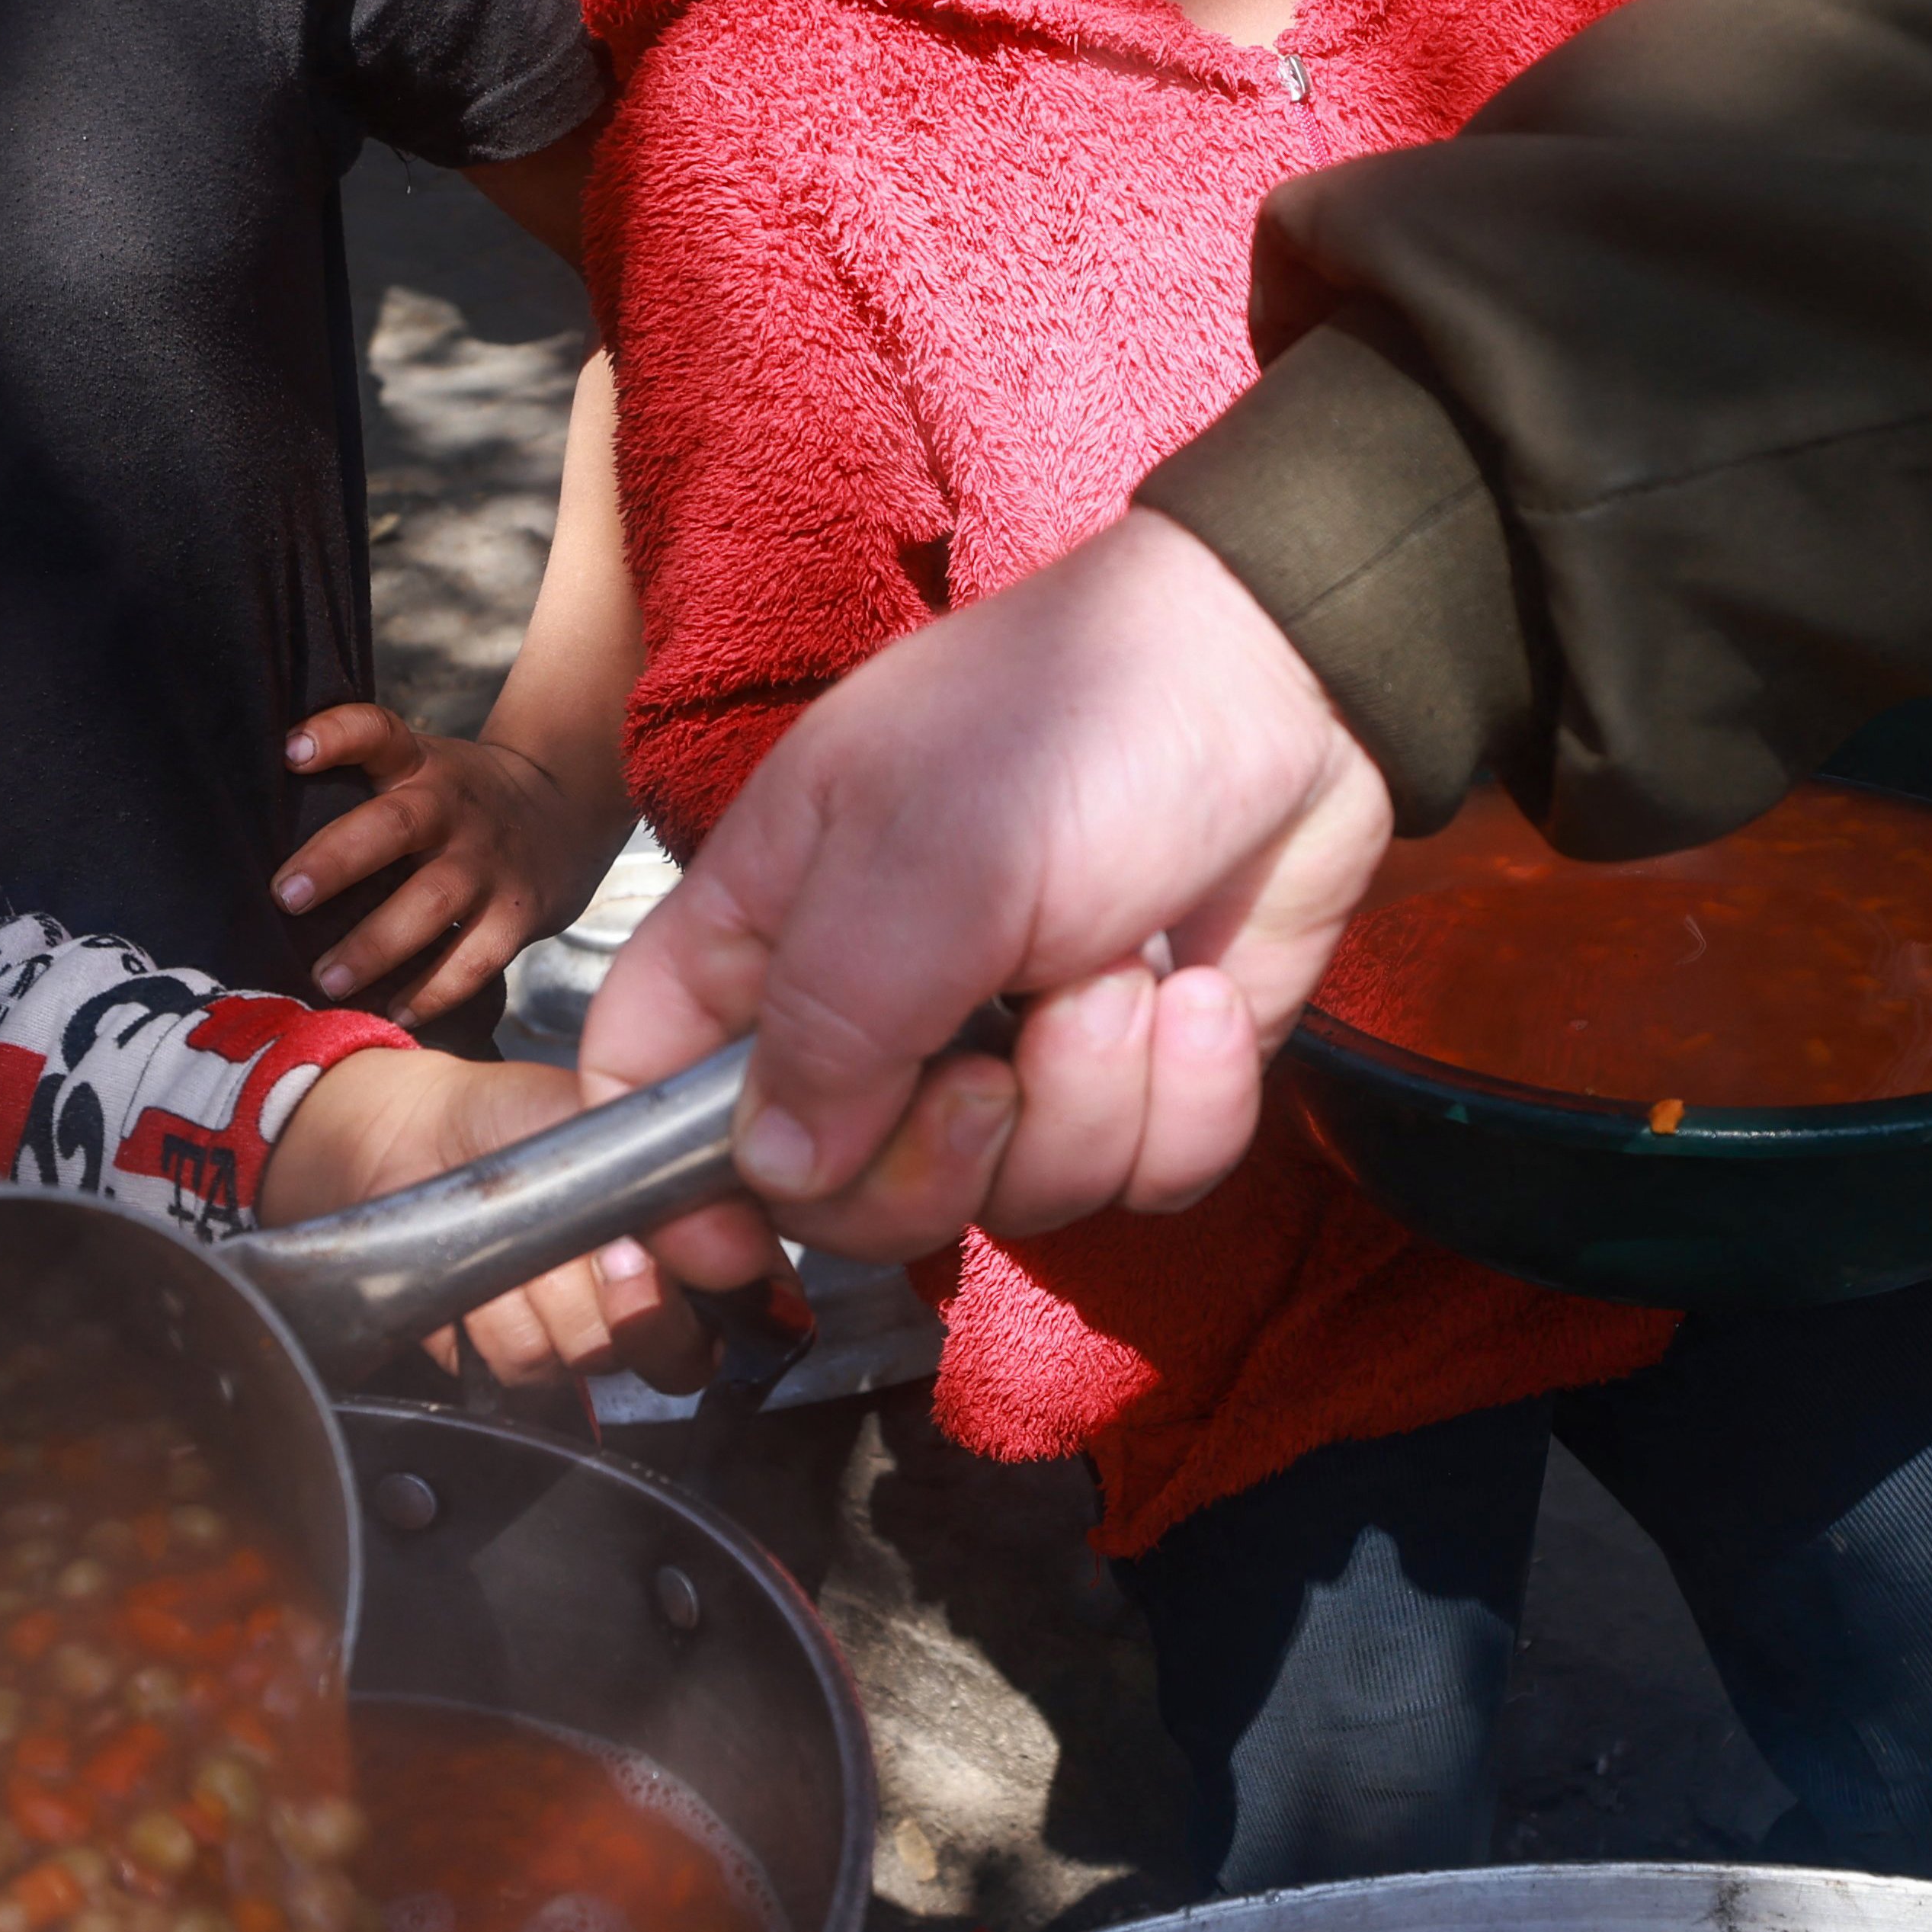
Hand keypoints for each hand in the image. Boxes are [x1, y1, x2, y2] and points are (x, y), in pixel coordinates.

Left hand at [265, 1048, 779, 1387]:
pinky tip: (483, 1269)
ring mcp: (586, 1343)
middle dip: (622, 1296)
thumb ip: (663, 1167)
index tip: (652, 1247)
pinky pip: (519, 1367)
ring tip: (521, 1234)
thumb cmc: (522, 1116)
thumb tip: (710, 1230)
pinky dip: (488, 1313)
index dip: (720, 1291)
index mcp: (702, 1238)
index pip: (757, 1303)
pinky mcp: (517, 1369)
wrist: (422, 1139)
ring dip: (542, 1293)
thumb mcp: (605, 1113)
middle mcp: (655, 1304)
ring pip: (588, 1357)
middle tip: (590, 1240)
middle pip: (676, 1354)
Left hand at [272, 705, 616, 1021]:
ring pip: (431, 902)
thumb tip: (254, 837)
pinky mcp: (517, 915)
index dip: (336, 736)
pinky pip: (473, 960)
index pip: (377, 732)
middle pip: (395, 825)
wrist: (565, 812)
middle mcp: (453, 809)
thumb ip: (360, 786)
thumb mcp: (422, 768)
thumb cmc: (458, 803)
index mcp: (421, 766)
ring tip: (326, 979)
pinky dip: (433, 992)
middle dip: (338, 860)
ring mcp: (487, 864)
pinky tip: (392, 1012)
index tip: (290, 752)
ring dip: (375, 944)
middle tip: (287, 897)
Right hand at [582, 511, 1392, 1262]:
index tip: (730, 1249)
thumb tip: (770, 1173)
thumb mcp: (924, 859)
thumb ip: (830, 1024)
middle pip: (838, 1194)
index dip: (663, 1184)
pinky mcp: (1136, 1078)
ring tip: (1126, 977)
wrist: (1287, 681)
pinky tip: (1205, 996)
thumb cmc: (1074, 720)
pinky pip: (1141, 1178)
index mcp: (773, 928)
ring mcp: (1009, 1051)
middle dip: (934, 1166)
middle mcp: (875, 1007)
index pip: (643, 1080)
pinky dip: (1188, 1102)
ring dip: (1088, 1103)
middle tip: (998, 1066)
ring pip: (1009, 1200)